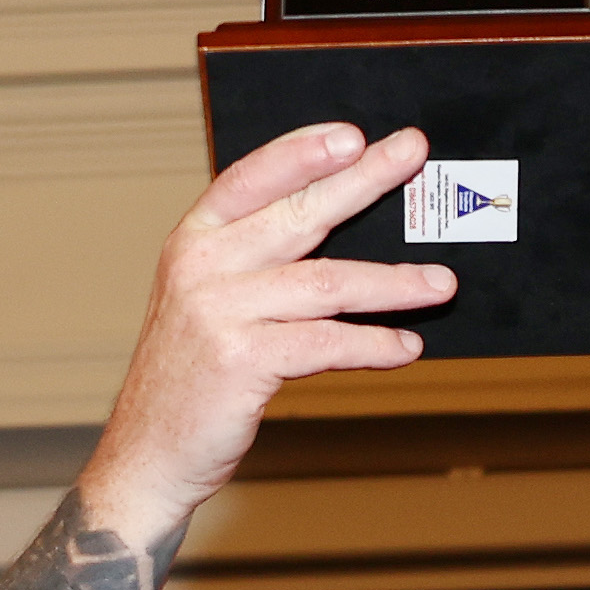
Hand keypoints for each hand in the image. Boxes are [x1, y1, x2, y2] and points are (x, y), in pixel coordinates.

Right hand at [91, 125, 448, 524]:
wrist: (148, 454)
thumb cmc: (190, 380)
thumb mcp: (204, 303)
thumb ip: (251, 263)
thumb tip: (332, 226)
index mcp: (192, 242)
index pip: (252, 178)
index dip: (303, 152)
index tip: (353, 135)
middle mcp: (201, 267)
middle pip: (300, 214)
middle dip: (365, 181)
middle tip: (412, 155)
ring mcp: (219, 312)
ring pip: (327, 282)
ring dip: (393, 283)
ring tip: (441, 284)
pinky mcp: (242, 359)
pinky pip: (327, 342)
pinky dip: (373, 344)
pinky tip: (404, 347)